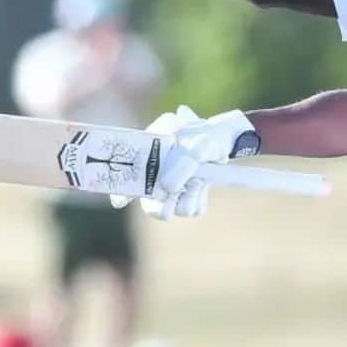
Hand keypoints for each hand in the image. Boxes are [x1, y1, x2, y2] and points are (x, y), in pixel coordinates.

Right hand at [110, 105, 254, 219]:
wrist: (226, 140)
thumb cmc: (205, 137)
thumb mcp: (196, 146)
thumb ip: (181, 166)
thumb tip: (166, 187)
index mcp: (149, 156)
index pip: (127, 177)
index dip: (121, 191)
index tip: (121, 200)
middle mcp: (157, 175)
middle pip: (149, 202)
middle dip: (159, 207)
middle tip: (168, 207)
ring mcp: (173, 188)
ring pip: (174, 209)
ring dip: (187, 199)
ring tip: (198, 181)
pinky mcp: (190, 196)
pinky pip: (192, 209)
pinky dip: (199, 200)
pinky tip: (203, 185)